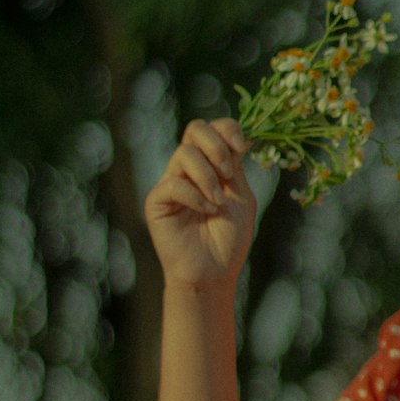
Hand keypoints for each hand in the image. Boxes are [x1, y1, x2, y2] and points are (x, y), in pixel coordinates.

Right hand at [145, 119, 256, 287]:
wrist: (214, 272)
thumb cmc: (229, 238)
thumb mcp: (241, 195)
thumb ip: (236, 166)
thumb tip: (239, 136)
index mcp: (212, 164)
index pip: (214, 128)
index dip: (228, 130)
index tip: (242, 147)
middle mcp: (189, 170)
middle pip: (195, 129)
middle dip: (216, 146)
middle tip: (228, 172)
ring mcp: (172, 183)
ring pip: (185, 154)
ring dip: (208, 177)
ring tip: (218, 202)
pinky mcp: (157, 201)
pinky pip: (173, 183)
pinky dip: (195, 196)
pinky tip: (206, 211)